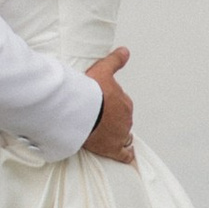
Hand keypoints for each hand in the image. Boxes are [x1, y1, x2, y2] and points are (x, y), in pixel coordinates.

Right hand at [81, 46, 133, 163]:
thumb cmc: (91, 91)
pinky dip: (125, 155)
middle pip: (121, 121)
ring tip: (108, 136)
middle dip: (113, 121)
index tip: (102, 106)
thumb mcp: (103, 69)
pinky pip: (124, 154)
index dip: (112, 106)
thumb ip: (115, 61)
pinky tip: (125, 156)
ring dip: (118, 136)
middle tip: (100, 120)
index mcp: (124, 103)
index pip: (121, 105)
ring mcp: (120, 135)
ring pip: (124, 136)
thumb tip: (125, 51)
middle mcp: (125, 119)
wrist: (82, 110)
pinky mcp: (112, 149)